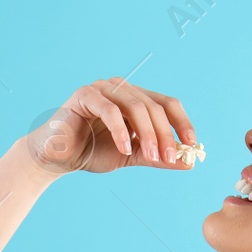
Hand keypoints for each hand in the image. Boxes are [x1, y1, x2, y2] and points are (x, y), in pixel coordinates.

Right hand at [26, 78, 197, 175]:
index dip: (182, 122)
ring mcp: (103, 88)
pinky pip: (110, 110)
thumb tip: (189, 163)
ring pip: (135, 105)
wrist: (59, 157)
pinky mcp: (85, 95)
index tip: (192, 144)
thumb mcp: (132, 155)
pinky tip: (125, 148)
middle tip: (170, 157)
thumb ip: (157, 156)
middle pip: (154, 105)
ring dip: (148, 133)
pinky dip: (121, 130)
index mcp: (136, 98)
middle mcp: (122, 88)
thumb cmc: (93, 151)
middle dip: (165, 133)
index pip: (167, 104)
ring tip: (152, 156)